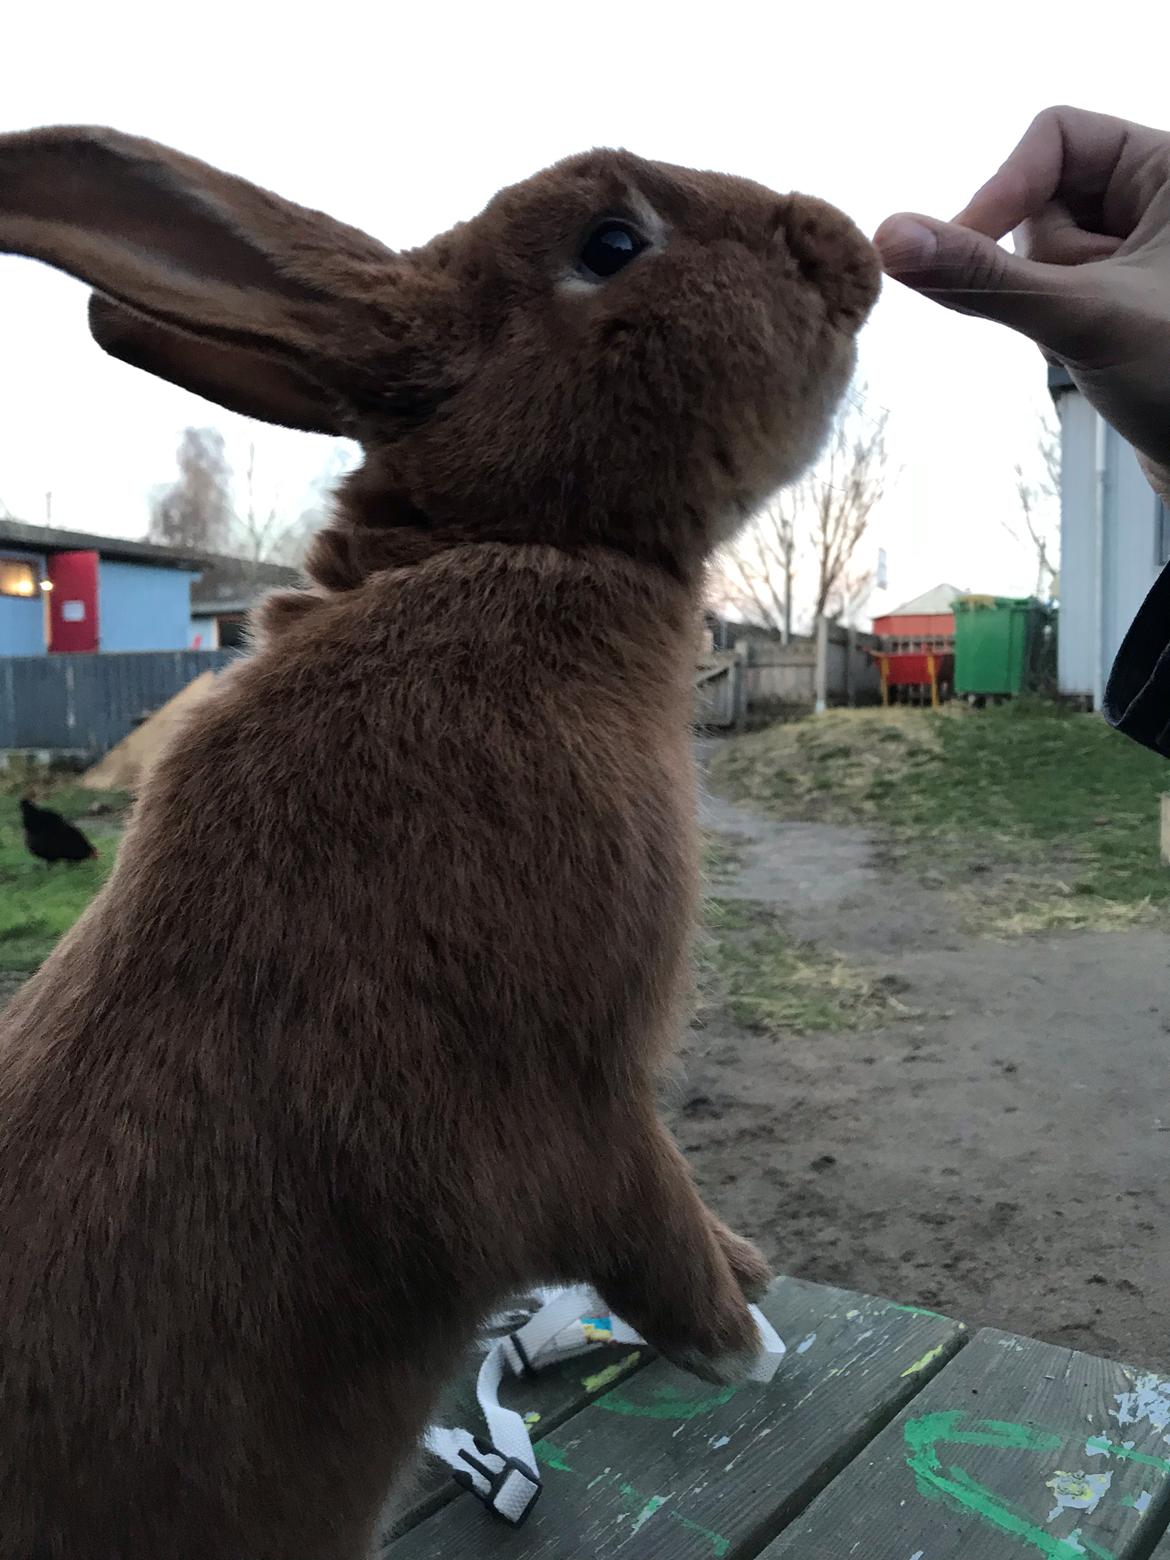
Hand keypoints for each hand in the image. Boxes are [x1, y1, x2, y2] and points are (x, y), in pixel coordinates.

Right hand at [874, 106, 1169, 500]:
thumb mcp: (1081, 317)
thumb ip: (984, 277)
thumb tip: (888, 237)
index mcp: (1169, 166)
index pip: (1055, 134)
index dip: (1003, 189)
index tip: (966, 253)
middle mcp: (1153, 195)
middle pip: (1042, 195)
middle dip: (1040, 261)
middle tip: (1077, 310)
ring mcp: (1133, 246)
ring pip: (1039, 249)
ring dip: (1045, 300)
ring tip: (1093, 339)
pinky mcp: (1115, 293)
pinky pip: (1048, 287)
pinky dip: (1050, 320)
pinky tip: (1089, 353)